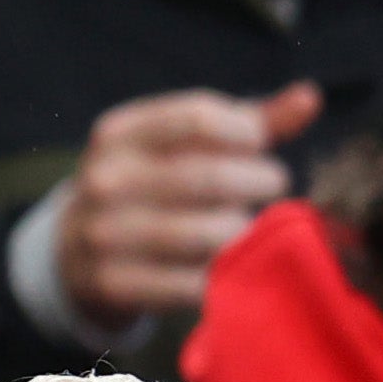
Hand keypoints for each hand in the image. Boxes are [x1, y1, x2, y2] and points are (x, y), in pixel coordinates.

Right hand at [52, 83, 321, 330]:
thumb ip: (247, 122)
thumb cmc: (150, 186)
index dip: (247, 131)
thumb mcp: (181, 145)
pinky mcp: (113, 284)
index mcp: (118, 133)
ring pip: (209, 234)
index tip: (258, 146)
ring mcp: (104, 234)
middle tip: (269, 188)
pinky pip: (193, 284)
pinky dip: (221, 277)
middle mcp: (104, 179)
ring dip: (243, 233)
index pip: (199, 117)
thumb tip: (310, 97)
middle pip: (212, 177)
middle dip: (259, 183)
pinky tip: (223, 265)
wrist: (72, 253)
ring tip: (245, 227)